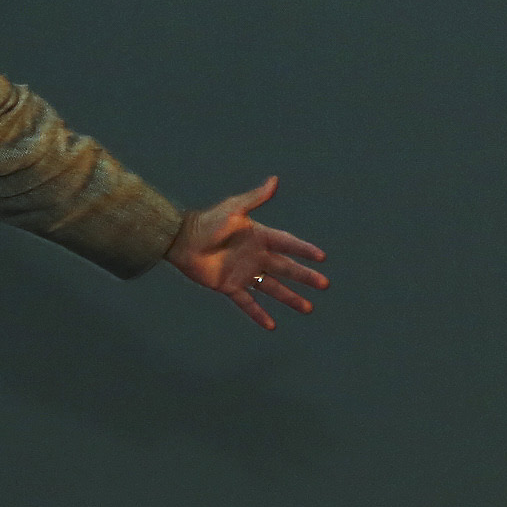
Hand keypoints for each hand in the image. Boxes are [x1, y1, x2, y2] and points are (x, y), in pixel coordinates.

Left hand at [167, 176, 328, 329]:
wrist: (181, 241)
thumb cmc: (207, 222)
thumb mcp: (234, 209)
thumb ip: (256, 198)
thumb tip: (274, 180)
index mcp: (259, 237)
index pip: (288, 244)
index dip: (304, 250)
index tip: (322, 258)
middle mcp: (255, 256)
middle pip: (286, 269)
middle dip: (305, 277)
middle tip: (324, 285)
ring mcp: (244, 273)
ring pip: (273, 288)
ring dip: (290, 298)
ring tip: (308, 308)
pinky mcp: (230, 286)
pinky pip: (248, 303)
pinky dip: (259, 314)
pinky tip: (271, 326)